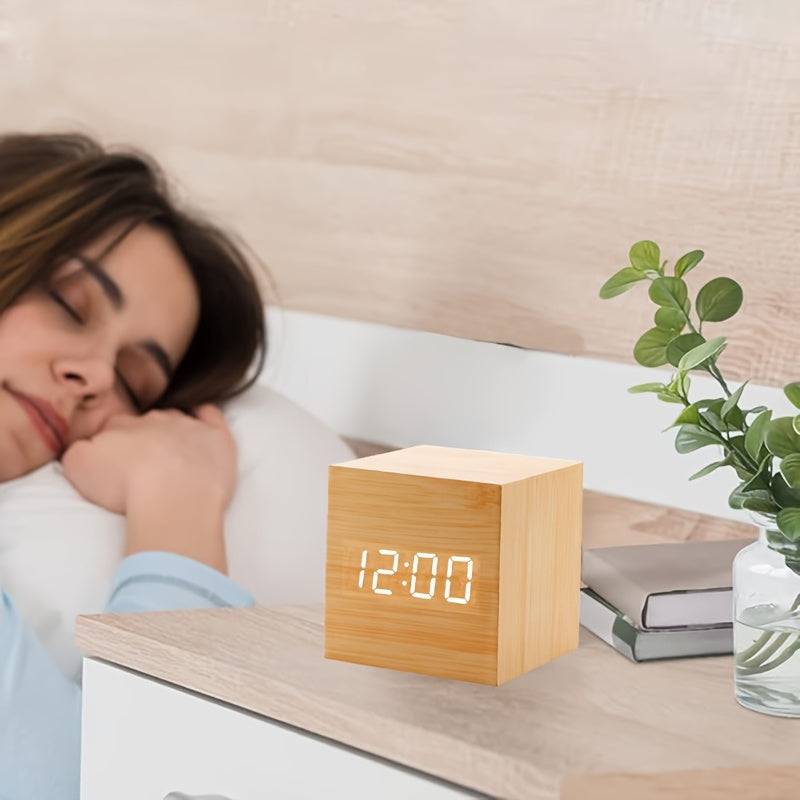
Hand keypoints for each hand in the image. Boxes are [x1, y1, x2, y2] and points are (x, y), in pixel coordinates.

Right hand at [61, 405, 235, 571]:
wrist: (172, 496)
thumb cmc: (124, 486)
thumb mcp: (78, 467)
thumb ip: (77, 450)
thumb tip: (87, 447)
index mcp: (119, 425)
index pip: (113, 429)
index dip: (113, 450)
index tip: (117, 470)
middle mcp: (153, 419)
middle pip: (144, 424)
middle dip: (142, 443)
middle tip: (144, 472)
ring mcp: (187, 424)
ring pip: (176, 419)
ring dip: (173, 434)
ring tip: (173, 462)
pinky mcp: (215, 435)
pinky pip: (210, 414)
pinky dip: (206, 418)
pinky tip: (203, 432)